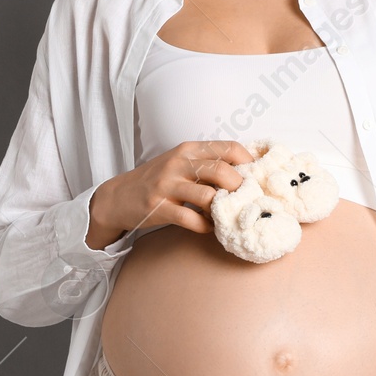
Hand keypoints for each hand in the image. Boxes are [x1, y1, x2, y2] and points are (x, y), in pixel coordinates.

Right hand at [86, 140, 254, 248]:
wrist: (118, 196)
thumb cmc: (158, 180)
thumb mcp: (181, 163)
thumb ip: (208, 164)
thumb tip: (247, 174)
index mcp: (189, 149)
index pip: (229, 148)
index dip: (249, 163)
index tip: (256, 179)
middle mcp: (179, 163)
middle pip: (223, 171)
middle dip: (240, 189)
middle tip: (245, 202)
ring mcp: (167, 185)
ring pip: (208, 196)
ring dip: (222, 211)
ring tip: (224, 216)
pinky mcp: (158, 208)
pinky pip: (190, 219)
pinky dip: (205, 227)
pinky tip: (207, 227)